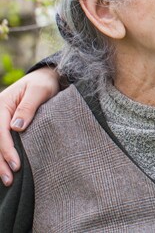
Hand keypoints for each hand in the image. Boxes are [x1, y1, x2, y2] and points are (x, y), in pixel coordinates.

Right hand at [0, 67, 59, 185]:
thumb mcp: (39, 92)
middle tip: (9, 179)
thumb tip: (16, 127)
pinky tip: (4, 169)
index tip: (16, 165)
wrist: (46, 78)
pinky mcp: (3, 126)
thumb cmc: (44, 84)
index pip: (0, 131)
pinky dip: (0, 156)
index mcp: (1, 104)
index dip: (7, 149)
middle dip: (0, 162)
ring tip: (7, 180)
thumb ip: (28, 107)